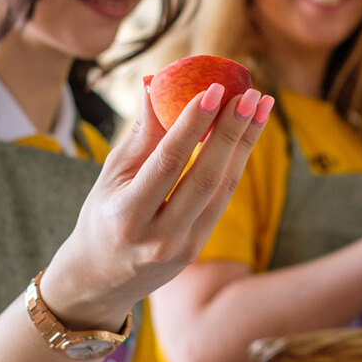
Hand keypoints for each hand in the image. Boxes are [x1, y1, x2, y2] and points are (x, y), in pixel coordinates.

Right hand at [41, 83, 273, 328]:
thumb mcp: (110, 176)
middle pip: (204, 178)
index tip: (213, 89)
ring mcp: (183, 248)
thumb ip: (139, 135)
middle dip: (231, 132)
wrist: (101, 278)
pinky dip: (235, 164)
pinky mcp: (198, 249)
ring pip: (222, 189)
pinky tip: (246, 135)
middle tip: (250, 94)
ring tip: (260, 107)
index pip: (167, 163)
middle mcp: (158, 236)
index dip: (192, 125)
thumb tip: (155, 83)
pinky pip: (222, 200)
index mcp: (127, 215)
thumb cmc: (102, 216)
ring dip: (245, 144)